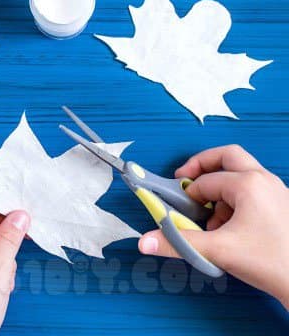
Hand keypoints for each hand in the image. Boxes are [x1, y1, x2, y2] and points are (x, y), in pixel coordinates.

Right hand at [138, 145, 288, 308]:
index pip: (203, 182)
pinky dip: (236, 200)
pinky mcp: (283, 204)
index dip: (186, 196)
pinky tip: (231, 227)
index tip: (177, 211)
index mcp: (248, 184)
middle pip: (227, 156)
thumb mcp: (218, 250)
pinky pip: (253, 189)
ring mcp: (277, 190)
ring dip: (220, 188)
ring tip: (212, 217)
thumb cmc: (272, 263)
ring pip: (240, 174)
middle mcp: (264, 180)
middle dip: (201, 166)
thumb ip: (177, 242)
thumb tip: (144, 241)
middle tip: (184, 180)